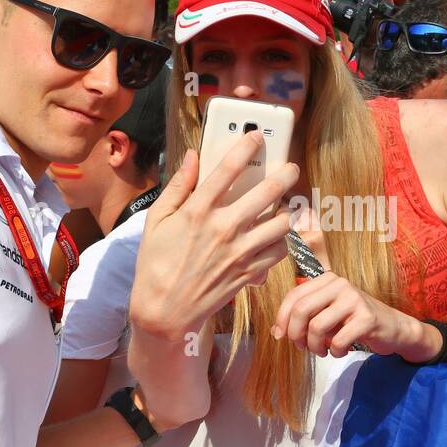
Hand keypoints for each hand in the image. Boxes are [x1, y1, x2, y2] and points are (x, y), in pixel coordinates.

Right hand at [130, 131, 297, 339]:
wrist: (164, 310)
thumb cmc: (156, 262)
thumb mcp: (157, 220)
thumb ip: (178, 186)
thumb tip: (192, 156)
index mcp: (197, 210)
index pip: (228, 168)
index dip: (246, 147)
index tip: (257, 136)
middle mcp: (223, 227)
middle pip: (268, 191)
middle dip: (285, 174)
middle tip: (290, 169)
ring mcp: (240, 251)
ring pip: (282, 222)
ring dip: (286, 211)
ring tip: (284, 206)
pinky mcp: (249, 272)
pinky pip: (280, 250)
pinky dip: (283, 241)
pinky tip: (277, 235)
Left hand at [272, 271, 431, 358]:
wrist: (392, 327)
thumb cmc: (354, 321)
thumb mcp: (327, 312)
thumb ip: (304, 316)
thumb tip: (276, 331)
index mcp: (327, 279)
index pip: (294, 296)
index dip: (282, 319)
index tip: (281, 336)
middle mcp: (340, 284)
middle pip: (301, 310)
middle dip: (296, 335)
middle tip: (302, 347)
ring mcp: (354, 299)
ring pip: (317, 327)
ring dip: (315, 346)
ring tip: (323, 351)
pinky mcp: (367, 318)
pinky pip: (338, 341)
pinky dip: (336, 352)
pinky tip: (341, 351)